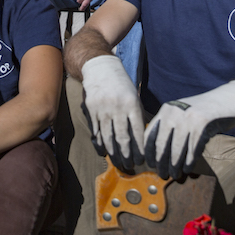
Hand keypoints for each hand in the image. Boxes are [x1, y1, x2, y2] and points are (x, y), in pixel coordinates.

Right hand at [81, 55, 144, 169]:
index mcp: (131, 103)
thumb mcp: (134, 95)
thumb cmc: (121, 83)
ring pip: (108, 136)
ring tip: (118, 163)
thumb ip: (137, 114)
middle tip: (130, 166)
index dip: (140, 148)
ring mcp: (102, 108)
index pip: (138, 131)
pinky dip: (99, 142)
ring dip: (113, 152)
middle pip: (122, 137)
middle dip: (127, 154)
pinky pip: (96, 130)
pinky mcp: (91, 109)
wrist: (99, 67)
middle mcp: (117, 107)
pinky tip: (103, 151)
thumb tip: (143, 137)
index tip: (143, 160)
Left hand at [144, 80, 234, 179]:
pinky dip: (189, 162)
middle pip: (161, 144)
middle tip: (161, 175)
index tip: (150, 165)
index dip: (149, 152)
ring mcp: (188, 118)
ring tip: (174, 175)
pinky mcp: (203, 124)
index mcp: (166, 110)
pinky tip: (187, 170)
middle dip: (160, 162)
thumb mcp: (183, 115)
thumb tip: (157, 153)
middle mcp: (174, 113)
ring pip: (177, 149)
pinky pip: (193, 149)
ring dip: (174, 166)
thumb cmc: (205, 112)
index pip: (150, 134)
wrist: (230, 99)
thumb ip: (170, 127)